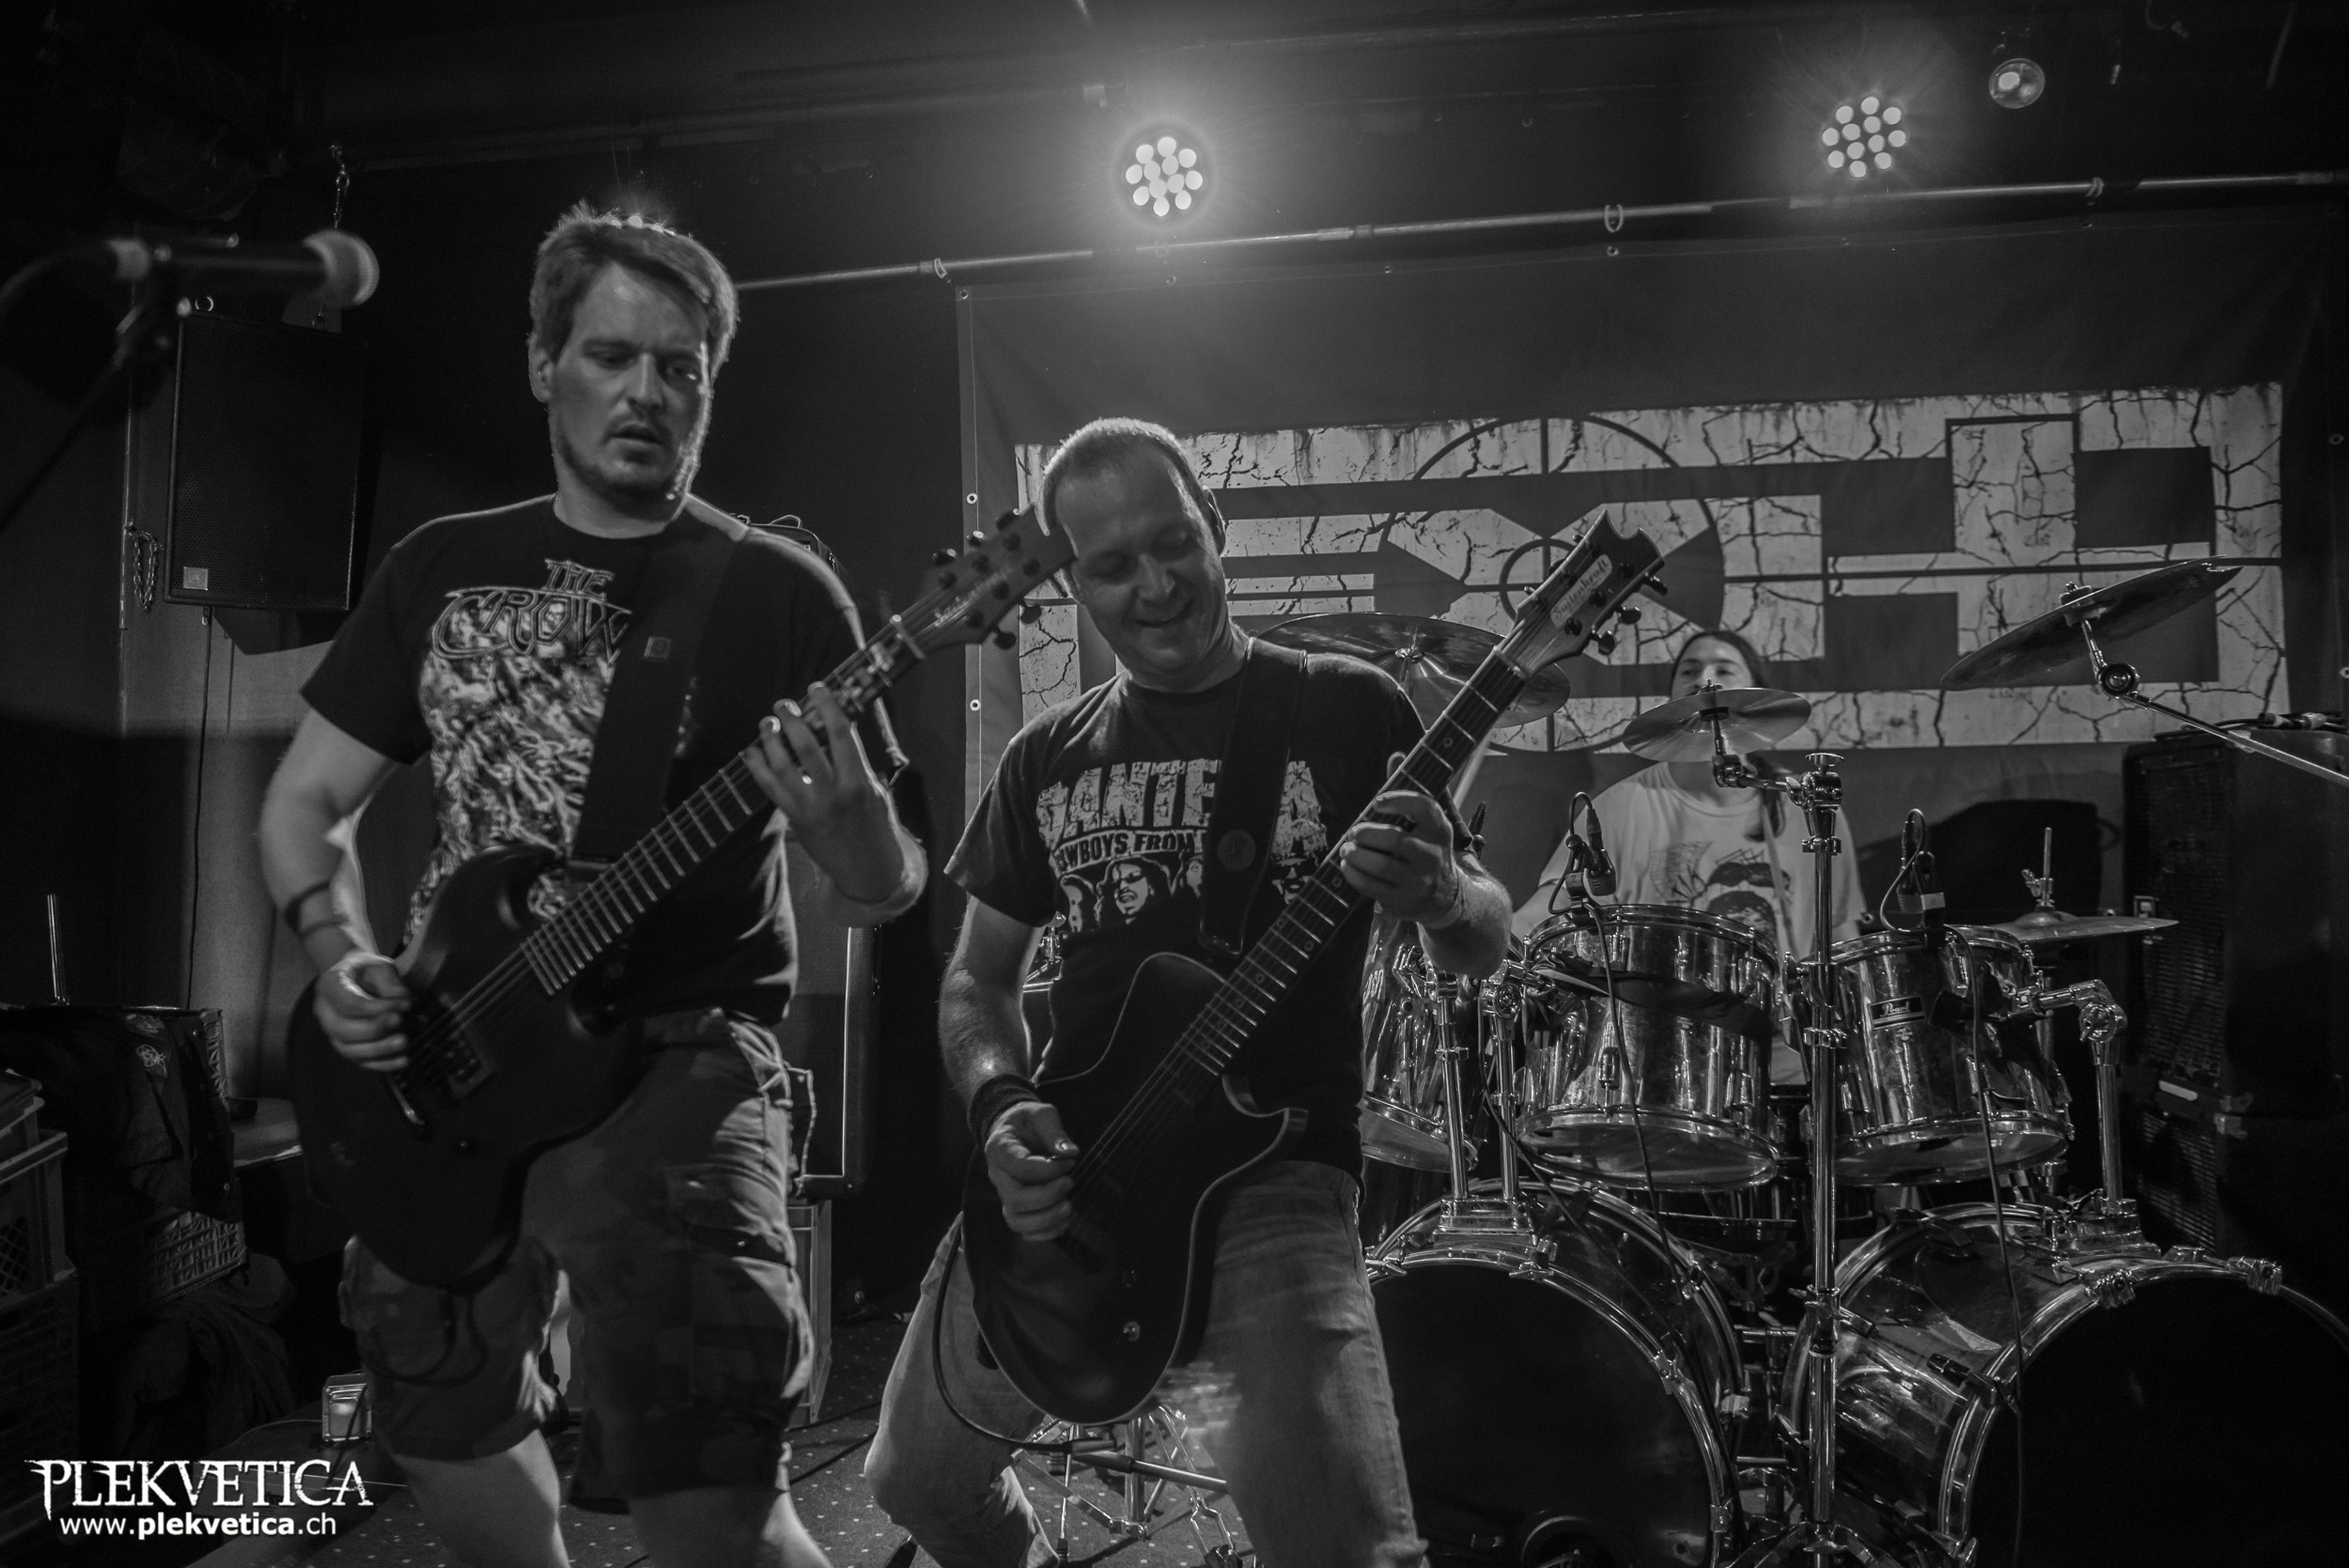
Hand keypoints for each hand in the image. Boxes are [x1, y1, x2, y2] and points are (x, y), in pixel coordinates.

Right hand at [315, 950, 409, 1072]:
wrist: (358, 977)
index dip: (377, 1007)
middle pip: (343, 1030)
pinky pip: (360, 1061)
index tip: (406, 1004)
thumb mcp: (379, 966)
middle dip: (374, 1029)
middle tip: (401, 1021)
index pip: (349, 1003)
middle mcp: (324, 1013)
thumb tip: (403, 999)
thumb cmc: (368, 971)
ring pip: (349, 1050)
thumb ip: (390, 982)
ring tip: (405, 1042)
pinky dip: (382, 1064)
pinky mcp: (347, 1047)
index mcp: (329, 986)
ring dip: (378, 1049)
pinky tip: (403, 1060)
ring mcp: (332, 1033)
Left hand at [745, 685, 891, 859]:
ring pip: (781, 766)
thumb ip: (856, 764)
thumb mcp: (876, 792)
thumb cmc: (876, 826)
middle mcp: (832, 794)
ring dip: (770, 740)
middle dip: (791, 720)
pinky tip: (752, 751)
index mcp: (858, 782)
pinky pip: (769, 788)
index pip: (841, 735)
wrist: (866, 869)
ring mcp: (809, 807)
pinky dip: (757, 767)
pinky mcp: (794, 818)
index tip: (817, 688)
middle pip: (806, 747)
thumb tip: (836, 729)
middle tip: (783, 704)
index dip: (827, 707)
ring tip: (766, 722)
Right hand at [984, 1100, 1078, 1240]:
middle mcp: (997, 1176)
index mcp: (1000, 1149)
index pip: (1020, 1167)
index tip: (1071, 1161)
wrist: (1012, 1129)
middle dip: (1047, 1197)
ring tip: (1069, 1207)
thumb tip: (1071, 1153)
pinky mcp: (1015, 1207)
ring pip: (1016, 1220)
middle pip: (1015, 1199)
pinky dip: (1044, 1233)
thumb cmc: (1028, 1121)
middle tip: (1070, 1183)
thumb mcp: (1041, 1114)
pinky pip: (1023, 1230)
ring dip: (1047, 1219)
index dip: (1048, 1169)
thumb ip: (1054, 1131)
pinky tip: (1064, 1221)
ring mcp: (1004, 1194)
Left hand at [1339, 779, 1459, 927]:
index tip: (1377, 801)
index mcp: (1439, 829)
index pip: (1424, 808)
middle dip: (1367, 833)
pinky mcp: (1403, 900)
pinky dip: (1354, 875)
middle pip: (1396, 840)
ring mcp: (1419, 880)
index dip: (1398, 800)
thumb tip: (1396, 756)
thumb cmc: (1426, 849)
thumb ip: (1409, 792)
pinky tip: (1347, 865)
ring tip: (1346, 849)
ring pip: (1382, 866)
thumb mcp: (1426, 823)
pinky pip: (1372, 887)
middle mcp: (1432, 854)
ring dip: (1357, 855)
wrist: (1445, 897)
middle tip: (1354, 832)